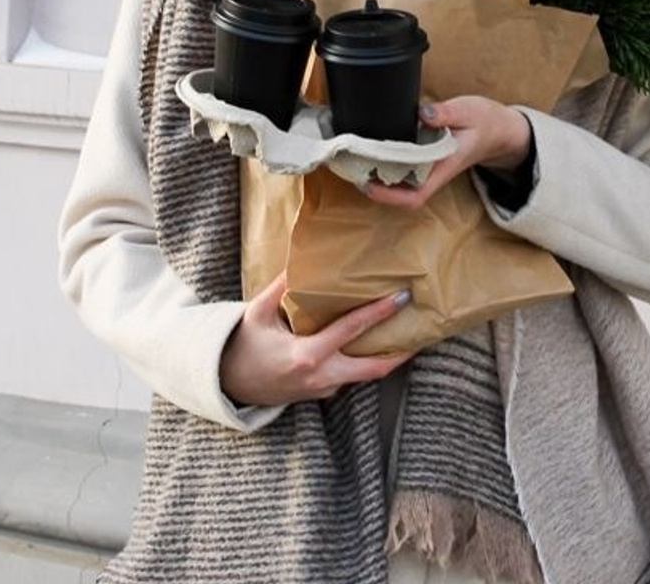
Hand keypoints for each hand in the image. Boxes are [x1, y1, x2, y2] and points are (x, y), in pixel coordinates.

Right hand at [219, 272, 413, 407]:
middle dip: (401, 352)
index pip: (351, 331)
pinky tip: (372, 344)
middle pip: (374, 370)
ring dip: (386, 357)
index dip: (379, 313)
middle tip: (423, 331)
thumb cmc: (242, 346)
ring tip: (406, 333)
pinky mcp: (320, 393)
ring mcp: (322, 388)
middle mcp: (321, 376)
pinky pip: (350, 377)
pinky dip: (364, 361)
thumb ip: (280, 286)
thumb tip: (298, 257)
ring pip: (363, 375)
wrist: (226, 385)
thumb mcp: (257, 312)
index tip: (402, 297)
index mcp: (307, 355)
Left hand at [364, 95, 531, 210]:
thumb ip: (445, 112)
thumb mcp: (468, 111)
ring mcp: (432, 168)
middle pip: (403, 195)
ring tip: (357, 160)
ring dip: (380, 176)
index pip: (416, 194)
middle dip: (376, 188)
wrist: (500, 130)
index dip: (390, 196)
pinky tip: (375, 150)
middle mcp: (435, 172)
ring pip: (402, 184)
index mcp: (445, 166)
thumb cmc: (486, 122)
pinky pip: (405, 169)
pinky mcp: (428, 160)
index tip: (368, 184)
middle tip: (352, 168)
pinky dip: (389, 163)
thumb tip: (423, 112)